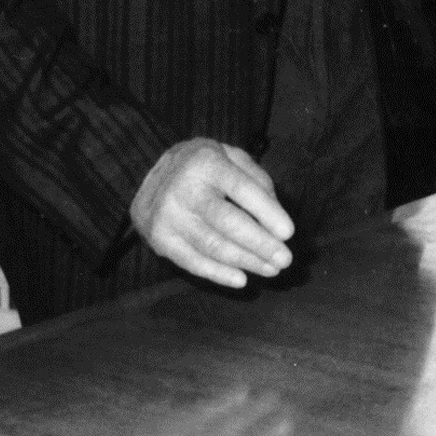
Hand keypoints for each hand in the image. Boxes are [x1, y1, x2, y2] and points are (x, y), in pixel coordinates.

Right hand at [130, 139, 293, 288]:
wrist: (146, 173)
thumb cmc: (204, 166)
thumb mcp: (230, 156)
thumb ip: (256, 180)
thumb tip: (276, 217)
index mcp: (206, 162)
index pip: (242, 189)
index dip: (267, 212)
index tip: (289, 233)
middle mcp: (184, 189)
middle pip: (227, 222)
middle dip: (260, 244)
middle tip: (286, 260)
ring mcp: (168, 216)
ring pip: (213, 246)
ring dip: (246, 261)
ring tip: (271, 269)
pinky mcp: (159, 240)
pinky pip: (192, 262)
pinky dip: (219, 274)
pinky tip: (241, 279)